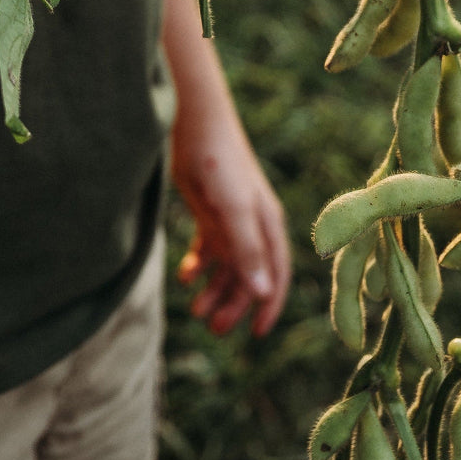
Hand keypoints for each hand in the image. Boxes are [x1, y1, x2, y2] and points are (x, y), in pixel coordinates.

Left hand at [172, 126, 290, 337]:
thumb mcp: (235, 210)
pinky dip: (197, 266)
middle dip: (234, 303)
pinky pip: (207, 249)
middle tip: (212, 329)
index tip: (256, 334)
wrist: (195, 124)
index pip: (276, 274)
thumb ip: (247, 251)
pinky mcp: (208, 211)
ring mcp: (230, 219)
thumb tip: (263, 294)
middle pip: (248, 275)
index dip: (269, 305)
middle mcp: (252, 225)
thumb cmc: (221, 164)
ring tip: (194, 310)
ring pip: (226, 266)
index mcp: (267, 225)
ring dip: (214, 289)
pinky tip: (184, 276)